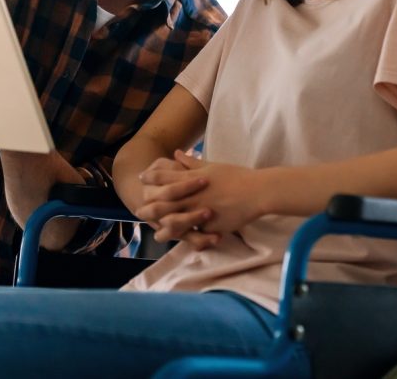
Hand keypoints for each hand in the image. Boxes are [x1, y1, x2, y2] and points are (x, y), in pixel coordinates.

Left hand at [143, 150, 264, 241]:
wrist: (257, 192)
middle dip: (149, 208)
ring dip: (163, 229)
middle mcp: (193, 196)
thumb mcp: (212, 165)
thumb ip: (191, 163)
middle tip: (139, 211)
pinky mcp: (210, 228)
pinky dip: (188, 239)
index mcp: (193, 180)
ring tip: (156, 233)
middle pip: (164, 203)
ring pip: (175, 223)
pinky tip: (181, 242)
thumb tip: (176, 153)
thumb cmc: (236, 175)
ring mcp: (201, 213)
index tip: (141, 178)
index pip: (165, 178)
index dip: (151, 178)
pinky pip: (196, 235)